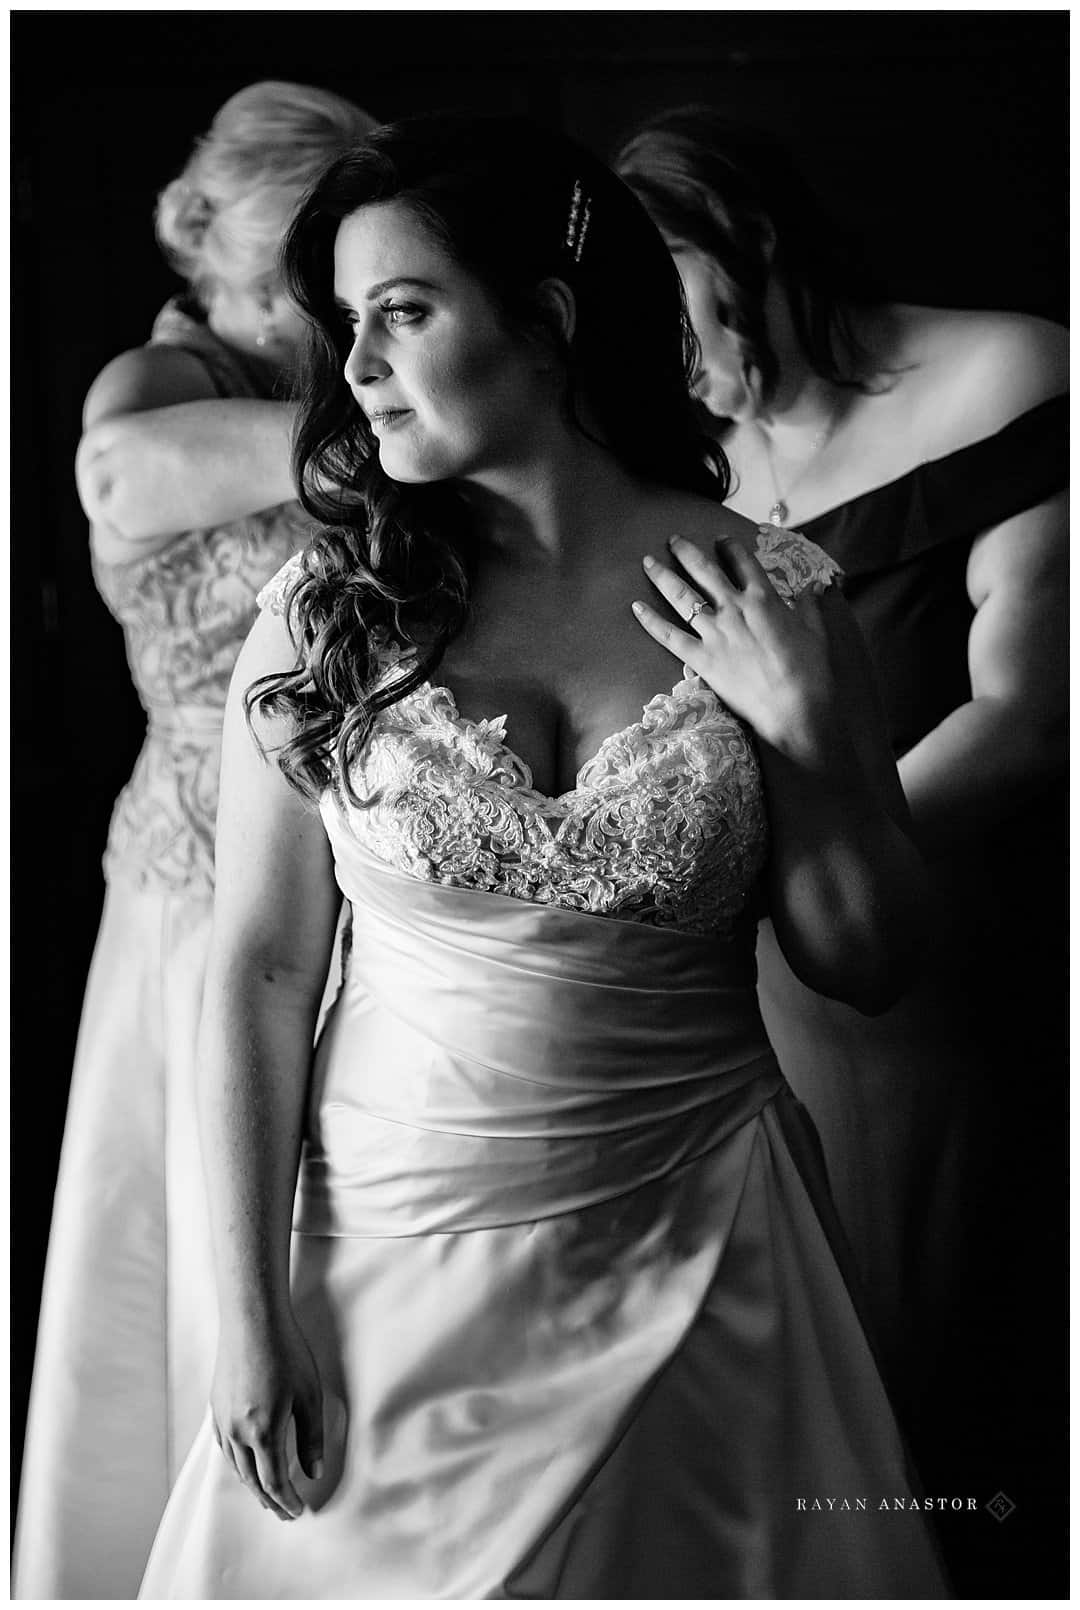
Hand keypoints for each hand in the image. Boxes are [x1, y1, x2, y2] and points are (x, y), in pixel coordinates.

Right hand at [211, 1310, 323, 1521]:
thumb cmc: (285, 1352)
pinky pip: (225, 1449)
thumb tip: (314, 1471)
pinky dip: (238, 1465)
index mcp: (263, 1432)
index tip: (299, 1511)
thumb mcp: (309, 1395)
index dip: (287, 1501)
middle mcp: (237, 1432)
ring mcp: (222, 1421)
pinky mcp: (215, 1408)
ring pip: (236, 1467)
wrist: (252, 1319)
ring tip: (268, 1495)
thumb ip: (311, 1437)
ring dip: (253, 1486)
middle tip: (284, 1513)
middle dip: (270, 1501)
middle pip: (252, 1481)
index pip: (275, 1482)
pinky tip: (246, 1464)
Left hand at [632, 534, 835, 753]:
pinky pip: (669, 636)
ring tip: (647, 562)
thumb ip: (809, 605)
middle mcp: (734, 609)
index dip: (730, 548)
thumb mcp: (816, 631)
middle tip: (673, 540)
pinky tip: (635, 607)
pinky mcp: (702, 658)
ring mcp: (715, 633)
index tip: (721, 539)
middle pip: (704, 571)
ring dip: (662, 576)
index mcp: (763, 598)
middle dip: (685, 551)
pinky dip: (650, 621)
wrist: (795, 707)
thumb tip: (815, 587)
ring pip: (680, 596)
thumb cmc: (810, 670)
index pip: (743, 562)